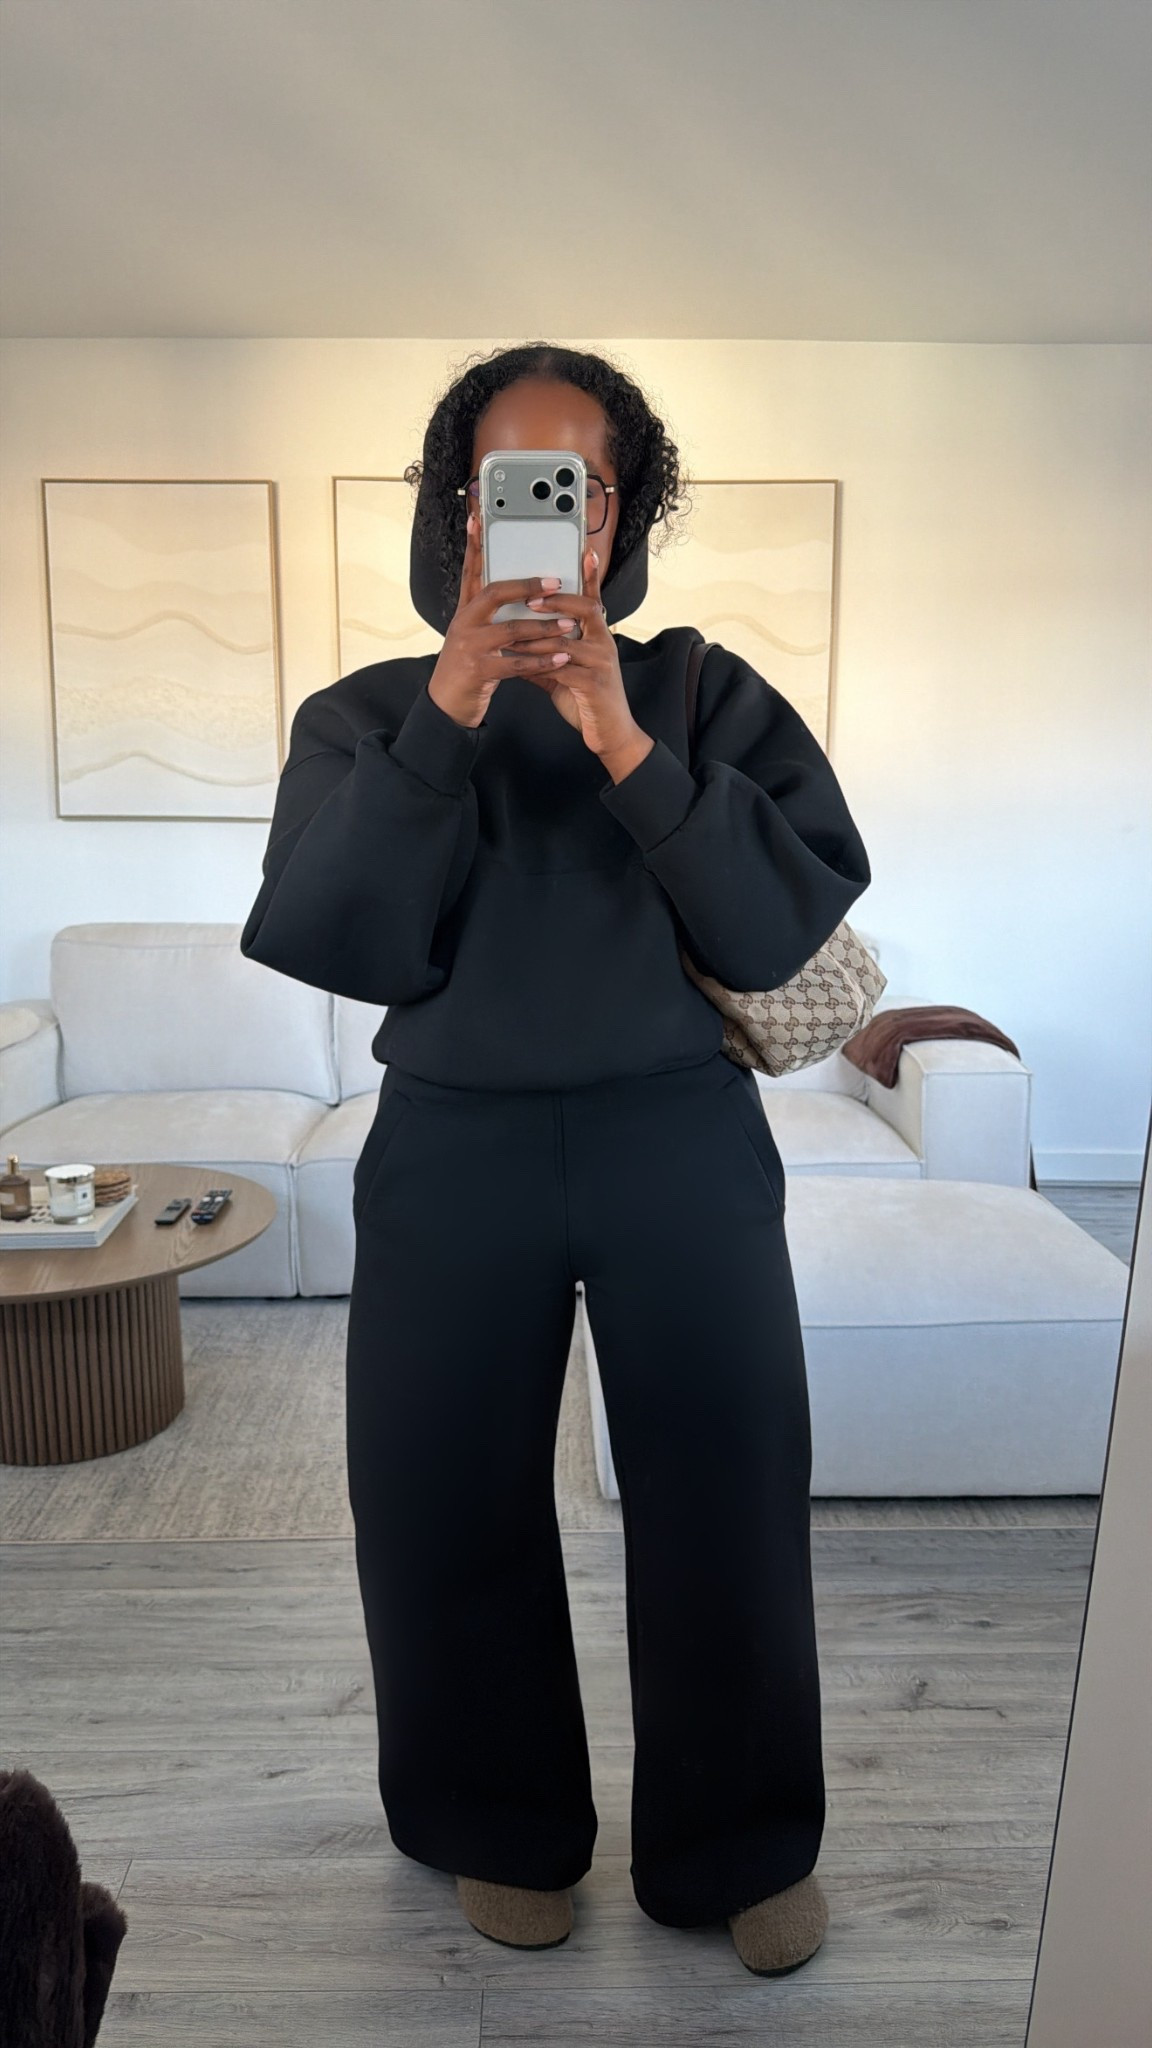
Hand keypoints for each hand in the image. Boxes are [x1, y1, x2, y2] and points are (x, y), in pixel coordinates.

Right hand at [427, 514, 580, 727]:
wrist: (448, 704)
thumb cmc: (468, 668)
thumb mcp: (474, 635)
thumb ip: (491, 615)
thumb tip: (520, 595)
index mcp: (465, 611)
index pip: (471, 571)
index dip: (475, 545)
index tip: (478, 519)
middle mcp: (465, 623)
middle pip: (496, 593)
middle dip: (528, 586)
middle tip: (556, 583)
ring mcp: (471, 646)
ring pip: (511, 629)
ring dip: (544, 627)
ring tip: (569, 624)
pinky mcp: (480, 670)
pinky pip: (517, 663)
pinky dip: (542, 661)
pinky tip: (562, 658)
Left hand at [522, 545, 652, 770]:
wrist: (609, 734)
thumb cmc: (586, 701)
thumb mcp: (562, 672)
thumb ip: (544, 655)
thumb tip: (515, 643)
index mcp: (598, 637)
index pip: (593, 599)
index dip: (590, 576)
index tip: (584, 551)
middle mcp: (604, 644)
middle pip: (586, 608)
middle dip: (557, 600)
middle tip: (530, 597)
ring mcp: (602, 663)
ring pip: (568, 639)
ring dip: (538, 635)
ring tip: (513, 631)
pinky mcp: (594, 684)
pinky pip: (563, 666)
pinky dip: (540, 663)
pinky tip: (521, 662)